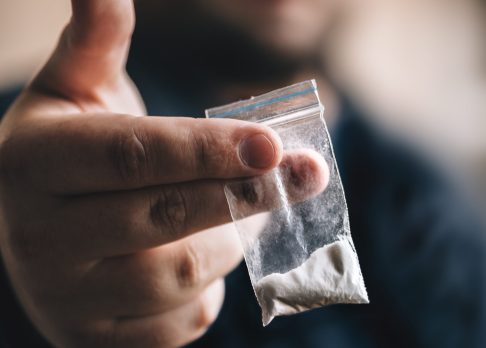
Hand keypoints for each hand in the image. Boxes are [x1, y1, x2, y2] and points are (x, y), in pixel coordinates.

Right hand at [0, 1, 326, 346]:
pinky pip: (181, 322)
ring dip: (230, 239)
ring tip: (240, 211)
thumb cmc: (70, 152)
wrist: (34, 231)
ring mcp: (68, 300)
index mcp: (34, 164)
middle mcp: (40, 238)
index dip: (209, 148)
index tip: (275, 142)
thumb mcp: (74, 94)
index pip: (135, 154)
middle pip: (165, 217)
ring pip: (182, 275)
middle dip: (247, 195)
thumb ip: (96, 44)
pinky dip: (210, 290)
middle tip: (307, 174)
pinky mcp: (96, 341)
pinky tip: (206, 258)